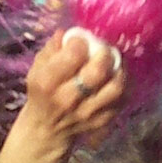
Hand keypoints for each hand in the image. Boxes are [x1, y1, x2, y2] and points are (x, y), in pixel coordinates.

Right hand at [19, 29, 125, 144]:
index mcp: (47, 83)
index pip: (73, 56)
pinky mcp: (103, 121)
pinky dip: (123, 84)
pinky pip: (122, 99)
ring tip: (113, 61)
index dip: (80, 42)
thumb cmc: (42, 92)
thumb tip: (67, 32)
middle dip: (104, 53)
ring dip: (118, 69)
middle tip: (102, 48)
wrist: (47, 130)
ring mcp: (88, 113)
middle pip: (97, 72)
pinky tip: (115, 77)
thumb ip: (52, 48)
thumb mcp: (38, 68)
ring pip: (115, 87)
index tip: (80, 41)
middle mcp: (68, 99)